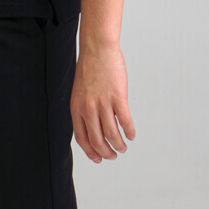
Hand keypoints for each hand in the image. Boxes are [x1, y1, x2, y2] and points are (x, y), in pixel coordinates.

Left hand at [70, 44, 135, 163]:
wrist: (97, 49)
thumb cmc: (90, 69)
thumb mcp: (79, 92)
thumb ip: (83, 109)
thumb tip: (93, 126)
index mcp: (76, 108)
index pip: (82, 138)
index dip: (90, 152)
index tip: (98, 158)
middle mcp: (87, 108)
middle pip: (97, 140)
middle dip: (106, 153)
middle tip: (113, 156)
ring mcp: (103, 103)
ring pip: (111, 134)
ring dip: (118, 145)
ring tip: (123, 148)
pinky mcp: (118, 97)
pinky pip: (125, 121)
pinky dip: (129, 131)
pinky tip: (131, 135)